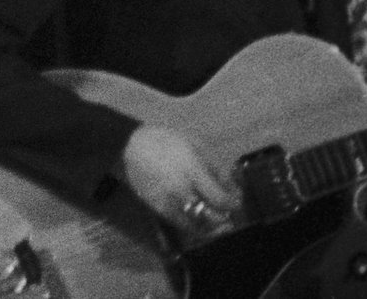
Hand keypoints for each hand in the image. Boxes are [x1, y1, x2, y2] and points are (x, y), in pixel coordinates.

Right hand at [119, 124, 239, 237]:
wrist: (129, 146)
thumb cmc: (165, 141)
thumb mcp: (195, 144)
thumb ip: (215, 166)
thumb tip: (232, 187)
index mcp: (192, 170)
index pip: (220, 198)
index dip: (233, 203)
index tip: (236, 202)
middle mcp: (182, 189)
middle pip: (212, 215)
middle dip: (224, 216)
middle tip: (228, 212)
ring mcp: (169, 201)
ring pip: (198, 224)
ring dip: (211, 225)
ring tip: (216, 220)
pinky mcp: (158, 208)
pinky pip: (181, 224)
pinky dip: (194, 226)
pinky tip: (198, 221)